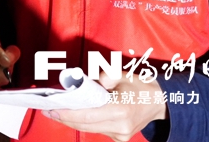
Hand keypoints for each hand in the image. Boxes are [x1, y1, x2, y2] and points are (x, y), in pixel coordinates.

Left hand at [41, 73, 166, 141]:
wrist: (160, 102)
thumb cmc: (139, 85)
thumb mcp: (122, 74)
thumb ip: (103, 75)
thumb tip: (83, 81)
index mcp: (119, 110)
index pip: (86, 115)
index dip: (67, 113)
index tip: (51, 109)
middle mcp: (120, 126)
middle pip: (85, 124)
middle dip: (64, 118)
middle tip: (47, 110)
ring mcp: (120, 135)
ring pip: (89, 129)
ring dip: (72, 121)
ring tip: (56, 112)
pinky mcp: (120, 138)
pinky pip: (97, 129)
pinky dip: (85, 122)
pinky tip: (73, 115)